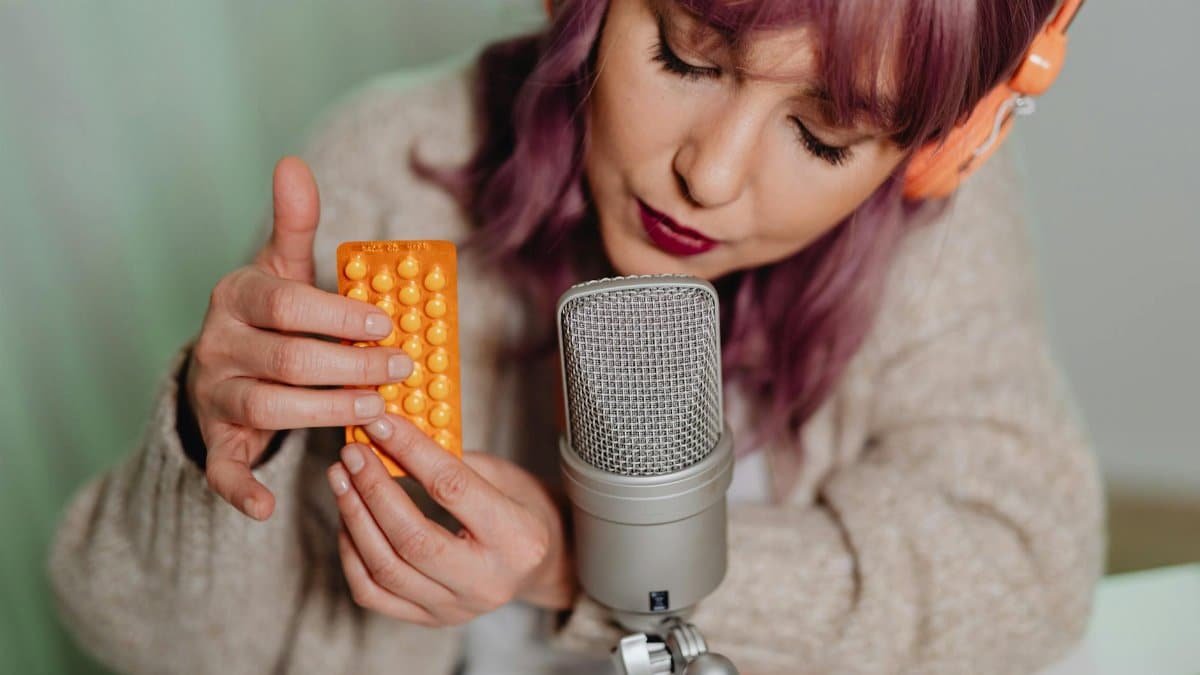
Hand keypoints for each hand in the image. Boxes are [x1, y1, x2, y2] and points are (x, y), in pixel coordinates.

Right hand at [186, 156, 412, 520]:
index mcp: (237, 296)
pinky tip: (268, 506)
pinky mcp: (217, 440)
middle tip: (400, 369)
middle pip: (287, 359)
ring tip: (377, 413)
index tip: (388, 322)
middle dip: (349, 367)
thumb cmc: (268, 314)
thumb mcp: (280, 266)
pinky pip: (222, 469)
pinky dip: (241, 490)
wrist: (221, 365)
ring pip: (269, 409)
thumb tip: (293, 164)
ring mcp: (215, 394)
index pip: (287, 301)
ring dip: (327, 414)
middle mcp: (218, 344)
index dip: (339, 313)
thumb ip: (293, 224)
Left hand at [326, 414, 576, 626]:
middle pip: (412, 537)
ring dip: (354, 517)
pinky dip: (351, 553)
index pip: (452, 489)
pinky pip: (373, 593)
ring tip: (341, 479)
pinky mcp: (430, 620)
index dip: (410, 451)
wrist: (539, 566)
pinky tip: (348, 519)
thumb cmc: (522, 510)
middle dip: (373, 489)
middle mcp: (487, 582)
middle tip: (352, 453)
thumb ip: (452, 461)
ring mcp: (456, 608)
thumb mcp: (504, 476)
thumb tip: (394, 437)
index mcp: (517, 539)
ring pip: (385, 568)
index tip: (380, 423)